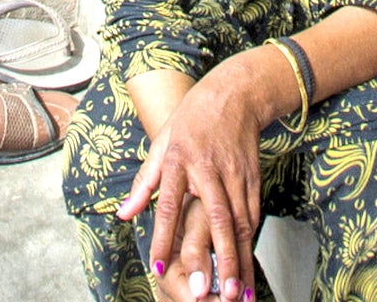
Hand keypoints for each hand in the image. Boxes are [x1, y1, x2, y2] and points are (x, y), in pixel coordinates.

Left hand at [118, 65, 268, 301]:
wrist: (235, 94)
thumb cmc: (193, 119)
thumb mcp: (162, 143)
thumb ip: (144, 182)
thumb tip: (123, 214)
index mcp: (181, 161)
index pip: (170, 204)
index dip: (164, 236)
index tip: (159, 267)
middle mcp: (210, 171)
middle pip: (216, 219)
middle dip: (219, 259)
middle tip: (216, 293)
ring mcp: (236, 175)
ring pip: (240, 222)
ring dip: (240, 259)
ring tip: (239, 292)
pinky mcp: (253, 178)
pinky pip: (253, 214)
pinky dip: (251, 242)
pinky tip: (249, 266)